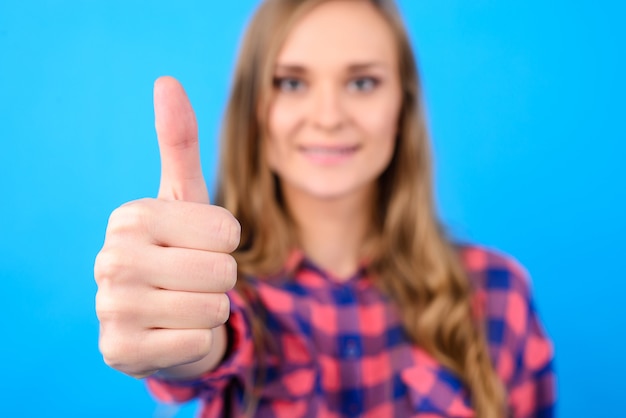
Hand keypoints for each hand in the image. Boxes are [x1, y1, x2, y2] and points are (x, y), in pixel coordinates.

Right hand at [94, 76, 239, 378]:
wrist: (161, 316)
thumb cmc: (180, 250)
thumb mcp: (184, 199)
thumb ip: (178, 142)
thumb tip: (166, 80)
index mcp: (130, 217)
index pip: (226, 231)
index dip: (226, 243)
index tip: (199, 246)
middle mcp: (111, 260)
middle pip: (222, 271)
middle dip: (221, 279)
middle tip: (192, 279)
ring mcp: (110, 308)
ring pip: (212, 308)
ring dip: (209, 310)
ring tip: (183, 304)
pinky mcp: (119, 351)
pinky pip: (195, 343)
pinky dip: (195, 340)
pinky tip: (170, 332)